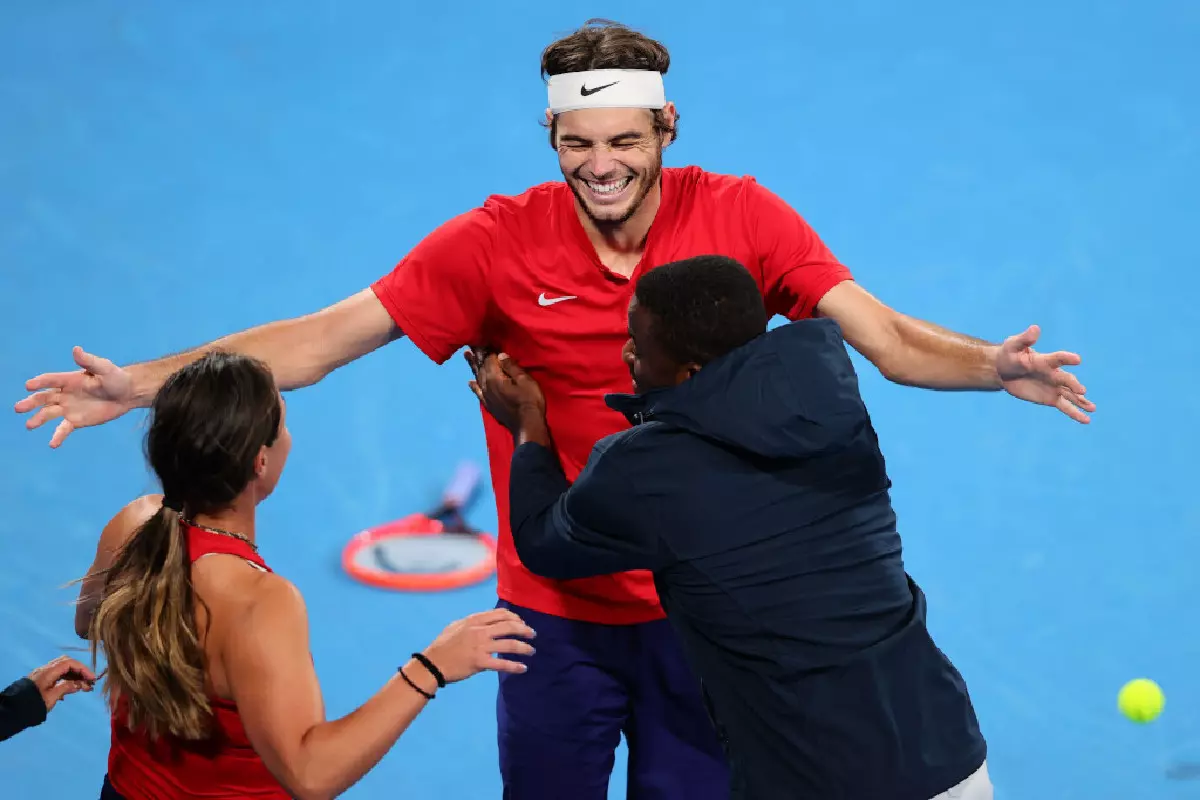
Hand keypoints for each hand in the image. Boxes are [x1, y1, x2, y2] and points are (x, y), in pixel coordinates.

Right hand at [14, 347, 135, 447]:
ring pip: (49, 414)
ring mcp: (69, 408)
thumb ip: (89, 361)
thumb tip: (76, 349)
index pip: (50, 381)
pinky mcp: (76, 421)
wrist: (127, 395)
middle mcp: (65, 394)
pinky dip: (57, 436)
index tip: (29, 386)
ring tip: (29, 425)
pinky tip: (52, 444)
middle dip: (31, 403)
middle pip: (44, 398)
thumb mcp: (104, 368)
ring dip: (38, 419)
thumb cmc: (116, 378)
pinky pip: (63, 429)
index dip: (40, 382)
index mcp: (69, 380)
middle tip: (19, 408)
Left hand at [29, 655, 96, 710]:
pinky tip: (70, 689)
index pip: (70, 663)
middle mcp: (45, 669)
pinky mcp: (40, 680)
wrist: (14, 710)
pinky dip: (66, 679)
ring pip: (62, 669)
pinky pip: (57, 675)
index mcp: (48, 671)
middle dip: (79, 671)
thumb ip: (66, 687)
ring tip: (83, 687)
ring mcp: (42, 674)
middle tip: (88, 681)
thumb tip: (79, 684)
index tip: (92, 678)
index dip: (83, 669)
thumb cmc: (34, 703)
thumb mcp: (52, 697)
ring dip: (74, 676)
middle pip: (66, 663)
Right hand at [421, 608, 535, 682]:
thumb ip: (473, 622)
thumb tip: (488, 620)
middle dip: (524, 629)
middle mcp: (479, 630)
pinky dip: (515, 666)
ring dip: (524, 647)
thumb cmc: (443, 645)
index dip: (515, 617)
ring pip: (509, 644)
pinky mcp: (479, 662)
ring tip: (532, 651)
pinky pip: (502, 664)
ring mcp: (480, 646)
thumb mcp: (456, 626)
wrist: (432, 663)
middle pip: (509, 626)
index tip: (522, 623)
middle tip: (533, 634)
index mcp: (474, 620)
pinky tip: (523, 668)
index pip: (501, 614)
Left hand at [464, 349, 545, 432]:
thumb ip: (511, 366)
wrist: (527, 425)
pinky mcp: (489, 404)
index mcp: (494, 377)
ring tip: (466, 355)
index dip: (487, 349)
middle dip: (477, 355)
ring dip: (472, 366)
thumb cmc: (529, 400)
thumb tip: (500, 355)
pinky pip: (478, 393)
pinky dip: (473, 386)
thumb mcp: (524, 380)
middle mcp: (486, 385)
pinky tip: (469, 382)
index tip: (483, 338)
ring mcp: (486, 396)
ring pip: (477, 377)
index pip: (489, 359)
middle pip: (480, 367)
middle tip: (471, 343)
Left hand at [996, 325, 1094, 423]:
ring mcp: (1054, 387)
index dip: (1066, 359)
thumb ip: (1025, 339)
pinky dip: (1075, 413)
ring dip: (1081, 401)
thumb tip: (1035, 328)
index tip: (1077, 359)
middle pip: (1065, 380)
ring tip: (1093, 408)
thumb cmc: (1009, 354)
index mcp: (1045, 361)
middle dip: (1073, 385)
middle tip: (1081, 391)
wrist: (1003, 370)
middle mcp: (1054, 374)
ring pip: (1070, 395)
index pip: (1058, 359)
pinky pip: (1065, 406)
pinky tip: (1086, 419)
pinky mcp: (1051, 398)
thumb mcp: (1013, 345)